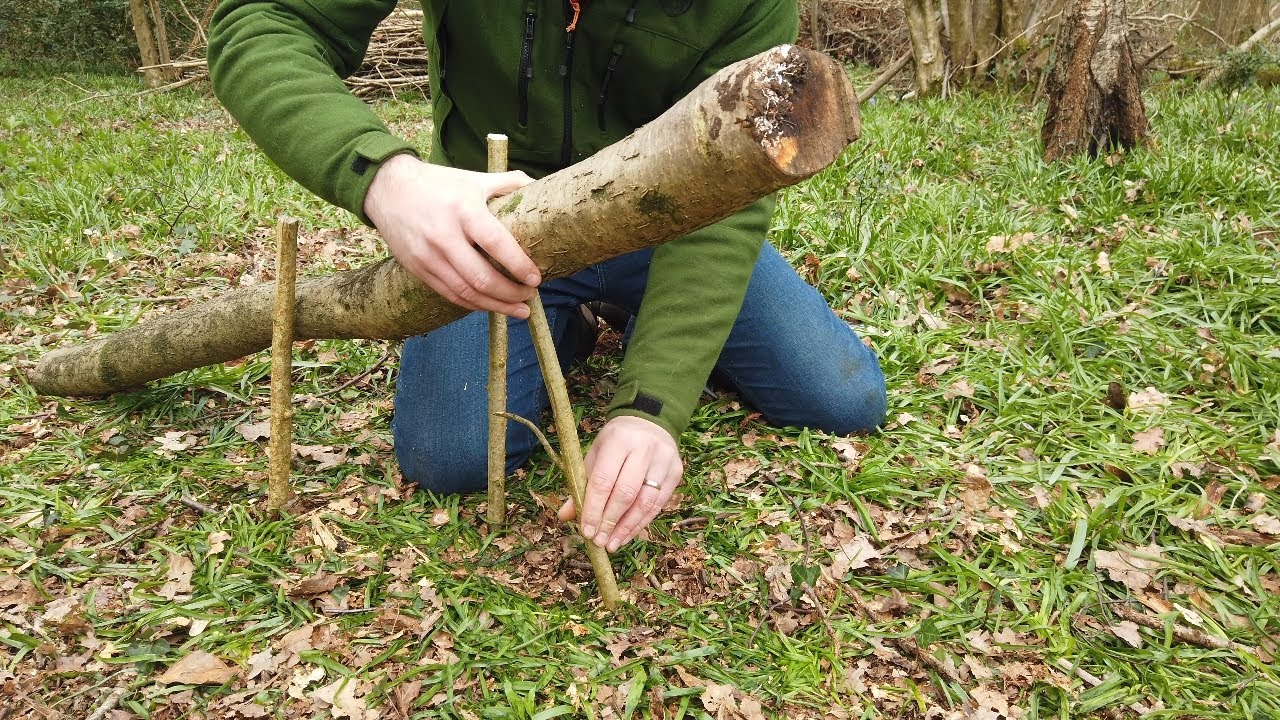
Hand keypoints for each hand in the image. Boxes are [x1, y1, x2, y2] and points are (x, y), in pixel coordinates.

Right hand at [364, 153, 539, 317]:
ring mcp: (429, 257)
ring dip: (496, 306)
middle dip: (511, 293)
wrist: (386, 188)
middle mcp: (444, 237)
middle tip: (530, 295)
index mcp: (463, 211)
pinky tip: (491, 306)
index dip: (519, 265)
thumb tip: (536, 185)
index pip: (496, 244)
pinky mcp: (418, 269)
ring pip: (466, 293)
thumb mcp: (473, 178)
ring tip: (519, 310)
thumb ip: (507, 182)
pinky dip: (474, 304)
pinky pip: (450, 294)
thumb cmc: (437, 184)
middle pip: (482, 278)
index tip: (536, 278)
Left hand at [556, 416, 682, 551]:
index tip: (586, 531)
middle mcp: (644, 448)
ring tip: (612, 544)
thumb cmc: (616, 442)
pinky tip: (628, 535)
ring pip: (645, 502)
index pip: (603, 480)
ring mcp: (664, 460)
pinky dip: (641, 523)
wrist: (649, 422)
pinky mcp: (676, 472)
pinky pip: (658, 505)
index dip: (594, 509)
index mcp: (619, 440)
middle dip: (610, 522)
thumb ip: (582, 484)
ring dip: (627, 528)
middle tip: (599, 542)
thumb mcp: (595, 455)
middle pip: (626, 493)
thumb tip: (565, 516)